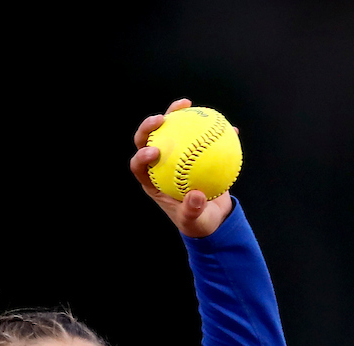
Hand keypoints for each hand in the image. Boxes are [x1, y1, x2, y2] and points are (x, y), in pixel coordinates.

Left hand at [130, 98, 233, 237]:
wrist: (212, 217)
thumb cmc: (197, 222)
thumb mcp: (195, 221)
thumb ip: (193, 211)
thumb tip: (196, 196)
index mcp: (153, 183)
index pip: (138, 166)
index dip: (141, 156)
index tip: (155, 151)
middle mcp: (159, 166)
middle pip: (147, 141)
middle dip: (148, 127)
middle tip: (162, 119)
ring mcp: (175, 156)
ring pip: (170, 131)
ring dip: (176, 114)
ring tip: (187, 104)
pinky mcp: (192, 151)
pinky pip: (198, 135)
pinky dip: (209, 127)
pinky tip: (224, 123)